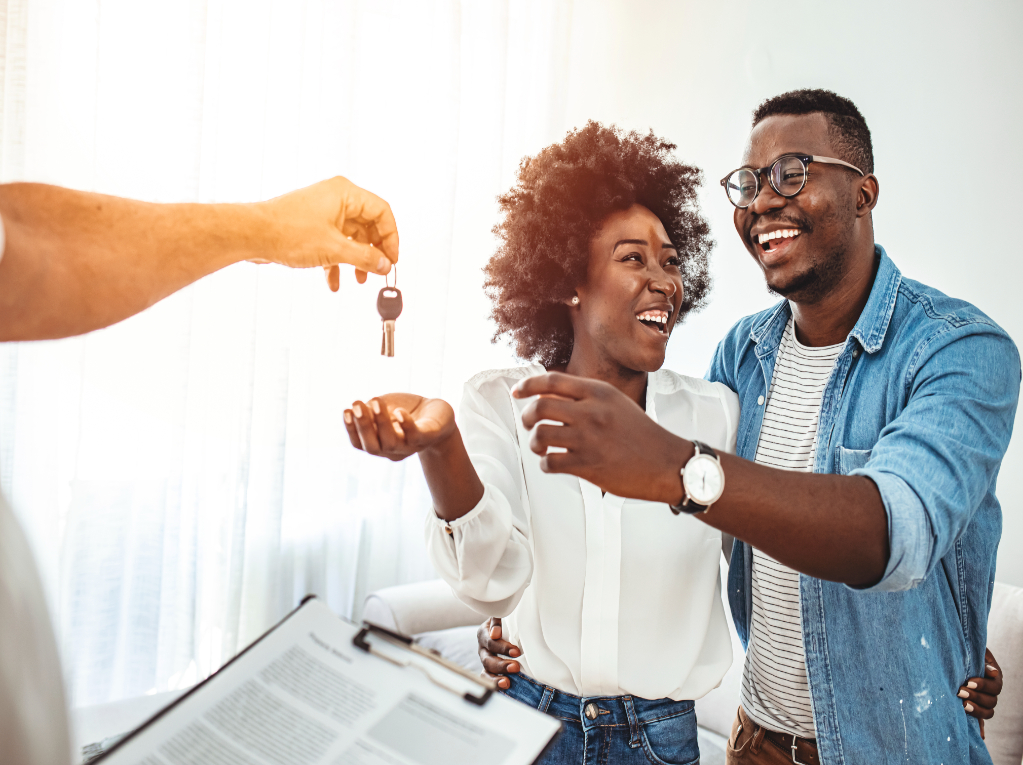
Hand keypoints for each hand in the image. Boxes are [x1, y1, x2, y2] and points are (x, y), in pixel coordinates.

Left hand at [255, 176, 398, 289]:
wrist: (251, 235)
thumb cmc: (286, 231)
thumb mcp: (334, 249)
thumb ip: (364, 258)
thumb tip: (384, 265)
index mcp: (345, 193)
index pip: (382, 212)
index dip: (391, 237)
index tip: (391, 259)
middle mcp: (336, 199)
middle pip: (368, 226)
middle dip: (372, 252)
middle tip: (377, 271)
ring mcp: (324, 212)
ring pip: (351, 237)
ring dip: (355, 260)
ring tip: (358, 280)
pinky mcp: (312, 226)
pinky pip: (334, 243)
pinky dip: (337, 262)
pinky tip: (333, 281)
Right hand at [345, 393, 455, 460]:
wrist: (438, 414)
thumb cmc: (407, 410)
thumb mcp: (386, 407)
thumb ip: (372, 409)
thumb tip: (360, 408)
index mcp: (379, 443)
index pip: (360, 443)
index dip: (351, 429)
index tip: (346, 410)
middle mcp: (393, 449)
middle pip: (372, 447)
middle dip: (363, 426)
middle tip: (357, 404)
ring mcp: (410, 446)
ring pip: (390, 442)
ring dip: (381, 422)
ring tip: (376, 402)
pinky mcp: (427, 437)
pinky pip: (415, 436)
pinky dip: (406, 425)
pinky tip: (399, 412)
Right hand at [476, 617, 520, 689]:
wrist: (507, 626)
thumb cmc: (506, 620)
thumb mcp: (502, 615)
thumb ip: (497, 620)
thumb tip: (494, 633)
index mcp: (484, 633)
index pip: (490, 642)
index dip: (502, 648)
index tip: (517, 652)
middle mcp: (483, 648)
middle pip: (487, 659)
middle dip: (501, 664)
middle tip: (516, 667)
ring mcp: (486, 660)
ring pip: (486, 671)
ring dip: (496, 678)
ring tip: (507, 683)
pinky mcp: (490, 669)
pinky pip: (488, 679)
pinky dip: (495, 684)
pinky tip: (505, 686)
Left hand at [513, 372, 686, 501]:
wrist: (667, 463)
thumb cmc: (642, 433)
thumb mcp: (617, 403)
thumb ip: (587, 397)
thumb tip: (550, 396)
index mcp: (599, 392)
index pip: (552, 381)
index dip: (528, 384)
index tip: (517, 392)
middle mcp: (592, 412)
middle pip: (540, 407)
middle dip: (527, 416)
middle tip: (531, 424)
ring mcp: (589, 439)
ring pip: (540, 435)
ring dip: (535, 442)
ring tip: (542, 446)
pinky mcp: (588, 465)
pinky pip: (550, 462)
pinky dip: (545, 463)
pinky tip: (553, 463)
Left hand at [959, 648, 1002, 737]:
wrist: (954, 649)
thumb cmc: (964, 647)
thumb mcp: (974, 650)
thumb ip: (982, 660)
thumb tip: (993, 673)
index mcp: (994, 677)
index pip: (995, 687)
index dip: (983, 685)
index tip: (968, 681)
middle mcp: (991, 690)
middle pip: (991, 701)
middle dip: (976, 697)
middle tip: (959, 692)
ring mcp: (983, 699)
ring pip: (987, 712)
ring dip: (976, 710)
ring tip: (962, 705)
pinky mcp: (973, 705)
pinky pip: (980, 720)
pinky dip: (980, 728)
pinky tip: (979, 735)